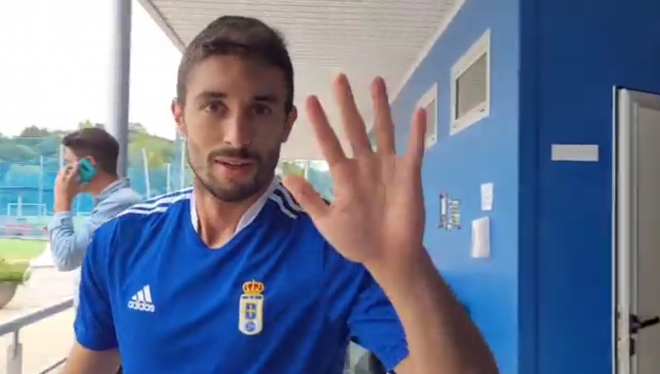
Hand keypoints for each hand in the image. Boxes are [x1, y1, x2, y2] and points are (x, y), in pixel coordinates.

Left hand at [54, 163, 79, 209]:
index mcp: (71, 177)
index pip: (75, 168)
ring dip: (66, 169)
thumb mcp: (79, 188)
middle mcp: (64, 176)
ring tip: (69, 172)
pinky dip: (63, 174)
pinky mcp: (56, 180)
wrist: (62, 200)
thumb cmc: (72, 194)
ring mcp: (59, 178)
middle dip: (71, 166)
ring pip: (62, 170)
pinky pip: (60, 174)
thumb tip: (85, 178)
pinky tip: (65, 177)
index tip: (79, 163)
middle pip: (67, 167)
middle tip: (74, 167)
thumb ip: (82, 182)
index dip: (77, 165)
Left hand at [284, 75, 426, 271]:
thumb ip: (309, 198)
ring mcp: (388, 167)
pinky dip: (417, 131)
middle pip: (355, 128)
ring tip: (376, 81)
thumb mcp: (327, 221)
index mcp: (345, 175)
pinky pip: (414, 149)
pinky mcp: (409, 174)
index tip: (309, 101)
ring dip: (380, 106)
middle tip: (339, 78)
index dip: (320, 123)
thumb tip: (286, 175)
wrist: (389, 256)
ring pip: (384, 130)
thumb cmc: (357, 240)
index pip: (330, 143)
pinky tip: (420, 111)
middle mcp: (366, 165)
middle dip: (347, 104)